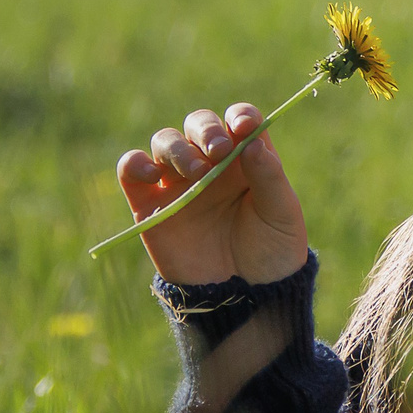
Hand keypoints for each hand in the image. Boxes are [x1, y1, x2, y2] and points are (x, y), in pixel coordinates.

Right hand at [117, 103, 307, 286]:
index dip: (239, 116)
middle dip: (206, 129)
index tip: (243, 126)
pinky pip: (131, 170)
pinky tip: (151, 174)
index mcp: (246, 157)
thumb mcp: (281, 214)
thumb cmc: (270, 251)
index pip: (239, 119)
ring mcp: (177, 181)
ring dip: (177, 147)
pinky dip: (134, 163)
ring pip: (165, 141)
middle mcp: (210, 162)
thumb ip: (269, 176)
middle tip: (218, 151)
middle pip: (199, 123)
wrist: (242, 297)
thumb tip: (252, 141)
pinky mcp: (149, 204)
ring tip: (196, 172)